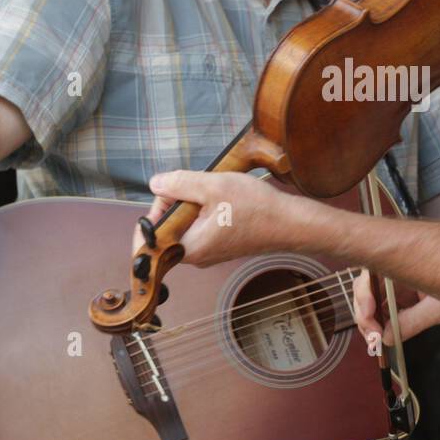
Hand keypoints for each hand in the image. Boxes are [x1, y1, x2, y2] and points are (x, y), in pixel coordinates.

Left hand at [143, 170, 302, 264]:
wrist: (289, 223)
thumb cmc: (257, 209)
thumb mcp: (213, 186)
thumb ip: (179, 184)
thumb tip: (155, 183)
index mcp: (188, 248)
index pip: (150, 239)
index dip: (153, 211)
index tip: (170, 193)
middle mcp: (195, 256)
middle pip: (167, 228)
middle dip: (176, 202)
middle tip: (199, 188)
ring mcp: (207, 252)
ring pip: (184, 225)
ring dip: (193, 204)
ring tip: (215, 194)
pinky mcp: (218, 245)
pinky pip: (200, 226)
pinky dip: (206, 210)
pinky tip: (224, 201)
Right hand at [351, 269, 439, 348]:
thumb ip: (413, 321)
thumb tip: (389, 337)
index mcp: (405, 262)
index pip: (372, 277)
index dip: (364, 298)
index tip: (370, 319)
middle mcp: (399, 271)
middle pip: (367, 290)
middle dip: (365, 314)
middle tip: (373, 339)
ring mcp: (402, 284)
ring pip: (374, 301)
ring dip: (372, 322)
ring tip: (378, 342)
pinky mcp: (406, 296)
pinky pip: (388, 309)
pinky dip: (384, 324)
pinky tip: (387, 336)